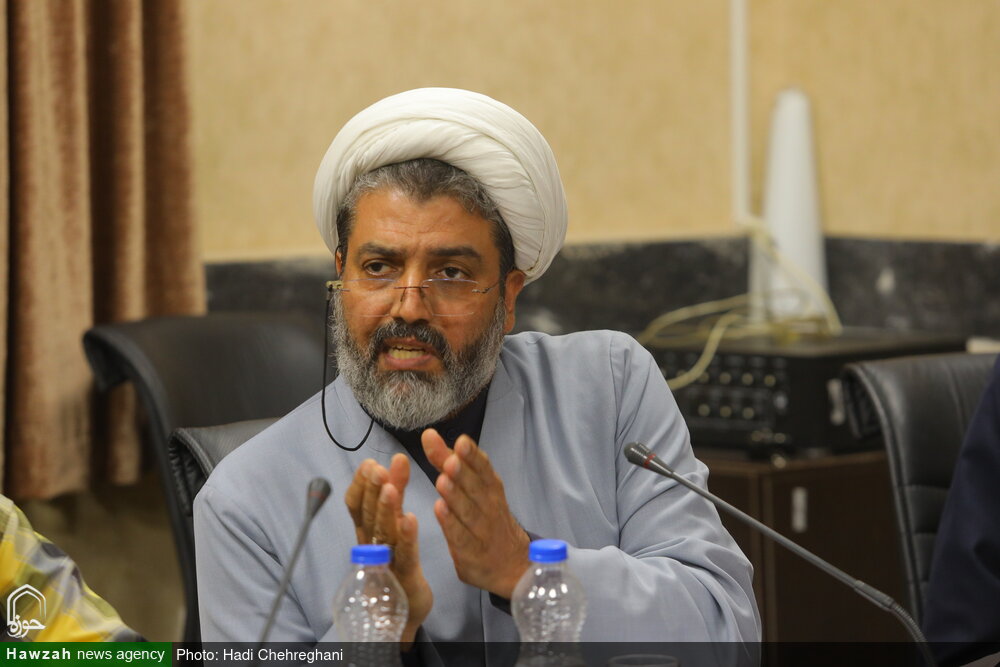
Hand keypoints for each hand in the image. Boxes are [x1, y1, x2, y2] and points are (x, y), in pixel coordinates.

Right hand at [344, 455, 431, 645]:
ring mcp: (387, 560)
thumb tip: (395, 461)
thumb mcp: (395, 519)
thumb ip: (396, 491)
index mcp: (367, 530)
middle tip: (377, 468)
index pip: (356, 505)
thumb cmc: (397, 558)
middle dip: (372, 490)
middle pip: (368, 516)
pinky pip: (405, 554)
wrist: (403, 608)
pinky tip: (410, 519)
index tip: (369, 463)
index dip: (360, 485)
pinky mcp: (405, 575)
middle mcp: (372, 544)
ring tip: (390, 487)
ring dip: (385, 509)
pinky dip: (407, 537)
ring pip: (383, 533)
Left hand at [422, 429, 530, 598]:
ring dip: (456, 497)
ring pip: (469, 512)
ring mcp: (483, 531)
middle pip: (476, 489)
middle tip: (451, 460)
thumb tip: (428, 435)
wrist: (512, 564)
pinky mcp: (472, 554)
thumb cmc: (486, 517)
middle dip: (464, 473)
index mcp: (490, 487)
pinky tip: (440, 511)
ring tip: (442, 481)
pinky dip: (452, 525)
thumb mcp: (471, 486)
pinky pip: (462, 538)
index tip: (462, 441)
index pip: (483, 468)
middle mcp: (490, 507)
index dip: (473, 456)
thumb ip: (447, 460)